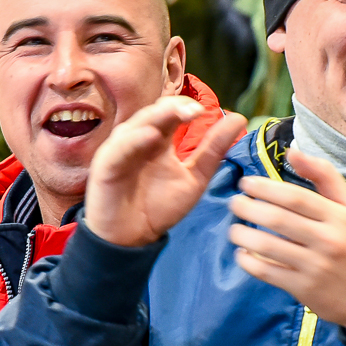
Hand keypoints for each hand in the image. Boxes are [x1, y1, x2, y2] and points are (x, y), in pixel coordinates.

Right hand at [84, 96, 246, 247]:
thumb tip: (239, 118)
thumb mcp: (195, 177)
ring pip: (136, 125)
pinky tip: (152, 136)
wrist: (133, 239)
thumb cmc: (159, 207)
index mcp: (158, 139)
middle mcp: (137, 139)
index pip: (171, 113)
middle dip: (174, 107)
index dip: (186, 107)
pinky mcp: (105, 166)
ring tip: (178, 113)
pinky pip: (119, 149)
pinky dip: (134, 141)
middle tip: (196, 111)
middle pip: (154, 113)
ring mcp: (120, 150)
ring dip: (157, 117)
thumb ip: (214, 149)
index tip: (205, 111)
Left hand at [229, 148, 345, 328]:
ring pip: (269, 247)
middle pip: (278, 220)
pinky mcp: (305, 289)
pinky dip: (249, 263)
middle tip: (235, 203)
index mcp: (339, 217)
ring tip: (234, 229)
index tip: (246, 183)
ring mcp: (315, 267)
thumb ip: (324, 176)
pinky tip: (243, 254)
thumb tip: (292, 151)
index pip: (296, 197)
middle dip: (249, 208)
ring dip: (244, 236)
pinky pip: (269, 273)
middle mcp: (328, 241)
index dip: (266, 188)